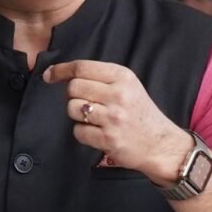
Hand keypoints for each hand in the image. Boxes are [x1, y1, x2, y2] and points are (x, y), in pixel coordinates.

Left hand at [43, 60, 192, 185]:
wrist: (161, 144)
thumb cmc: (140, 113)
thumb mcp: (128, 86)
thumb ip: (101, 78)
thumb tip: (61, 74)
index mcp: (123, 77)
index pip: (82, 67)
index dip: (61, 70)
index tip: (50, 75)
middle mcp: (118, 94)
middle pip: (74, 87)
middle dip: (73, 96)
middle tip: (86, 103)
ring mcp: (113, 118)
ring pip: (73, 109)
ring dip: (77, 115)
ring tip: (94, 119)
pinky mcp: (108, 139)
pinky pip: (78, 131)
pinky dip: (83, 133)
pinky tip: (97, 133)